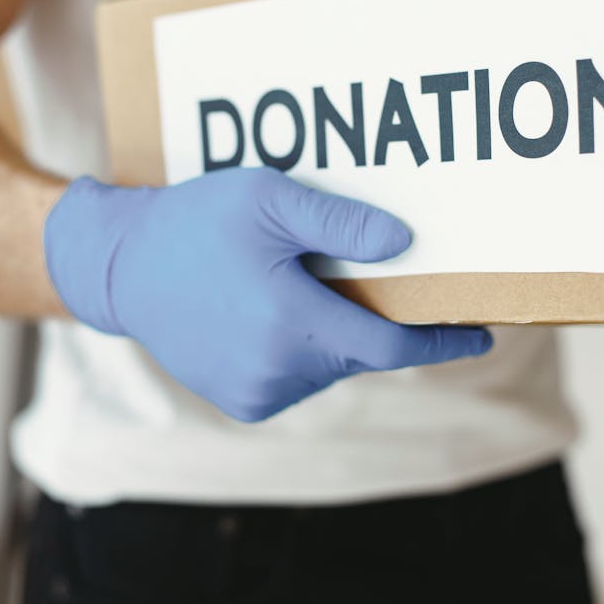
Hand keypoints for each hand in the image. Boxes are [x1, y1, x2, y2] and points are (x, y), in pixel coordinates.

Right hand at [43, 167, 491, 420]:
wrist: (123, 267)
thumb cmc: (197, 222)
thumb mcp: (268, 200)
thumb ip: (339, 224)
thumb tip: (405, 245)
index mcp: (289, 321)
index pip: (389, 348)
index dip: (441, 343)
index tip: (481, 334)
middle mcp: (275, 368)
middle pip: (360, 353)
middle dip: (379, 323)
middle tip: (379, 282)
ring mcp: (256, 392)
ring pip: (331, 367)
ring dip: (338, 335)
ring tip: (308, 288)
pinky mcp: (241, 403)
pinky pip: (299, 379)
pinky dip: (306, 351)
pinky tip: (277, 313)